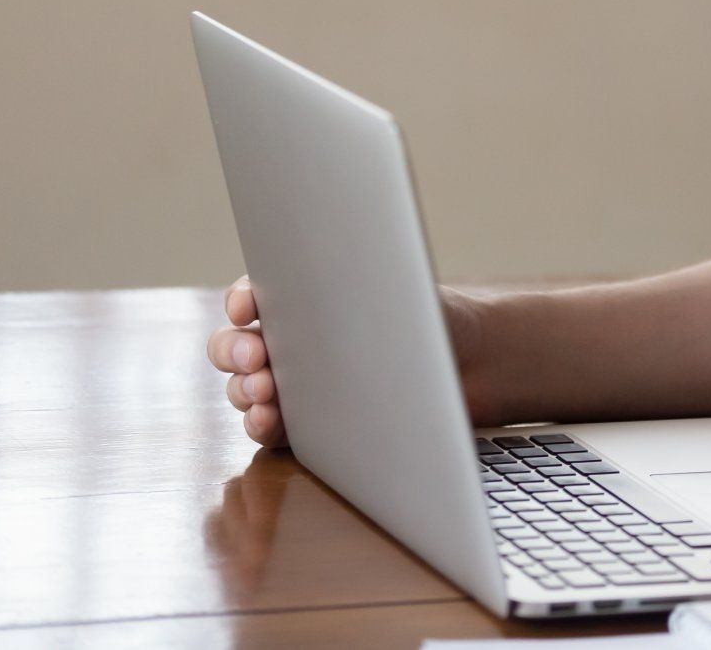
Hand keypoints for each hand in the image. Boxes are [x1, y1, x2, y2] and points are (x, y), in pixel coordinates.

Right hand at [206, 274, 487, 446]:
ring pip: (246, 388)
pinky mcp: (309, 426)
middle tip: (257, 358)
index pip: (257, 294)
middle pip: (237, 344)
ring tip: (265, 392)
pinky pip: (270, 428)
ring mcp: (298, 385)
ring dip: (244, 391)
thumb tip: (333, 283)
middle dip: (236, 350)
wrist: (474, 366)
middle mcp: (295, 340)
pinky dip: (260, 424)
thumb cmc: (437, 318)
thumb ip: (365, 286)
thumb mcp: (403, 291)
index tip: (247, 307)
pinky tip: (267, 420)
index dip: (243, 299)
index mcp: (309, 298)